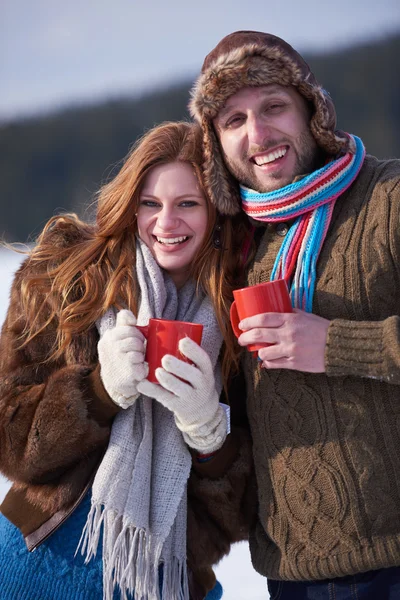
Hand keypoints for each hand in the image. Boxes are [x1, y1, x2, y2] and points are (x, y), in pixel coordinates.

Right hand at [97, 309, 147, 407]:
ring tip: (139, 362)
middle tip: (140, 353)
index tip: (139, 340)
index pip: (129, 328)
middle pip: (135, 340)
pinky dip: (144, 370)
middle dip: (141, 346)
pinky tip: (140, 371)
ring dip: (142, 358)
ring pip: (138, 353)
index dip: (138, 335)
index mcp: (108, 337)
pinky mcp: (126, 375)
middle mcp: (109, 348)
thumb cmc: (121, 355)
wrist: (114, 383)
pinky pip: (142, 368)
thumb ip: (124, 323)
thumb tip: (132, 317)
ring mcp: (116, 361)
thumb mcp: (119, 337)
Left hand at [137, 337, 226, 452]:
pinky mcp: (178, 406)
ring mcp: (191, 397)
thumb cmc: (194, 380)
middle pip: (194, 376)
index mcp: (206, 371)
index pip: (204, 360)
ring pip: (180, 389)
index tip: (182, 341)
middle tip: (165, 359)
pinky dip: (152, 391)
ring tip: (157, 371)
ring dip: (168, 380)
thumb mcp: (198, 369)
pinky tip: (141, 384)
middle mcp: (202, 385)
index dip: (194, 351)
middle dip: (179, 367)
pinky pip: (165, 399)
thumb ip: (187, 355)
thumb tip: (161, 328)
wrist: (201, 410)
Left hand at [238, 308, 329, 371]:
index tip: (242, 324)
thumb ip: (290, 313)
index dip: (248, 321)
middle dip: (244, 338)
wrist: (338, 346)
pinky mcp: (294, 363)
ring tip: (257, 351)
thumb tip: (276, 309)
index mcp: (290, 320)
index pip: (262, 318)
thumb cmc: (322, 329)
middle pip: (258, 335)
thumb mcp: (305, 315)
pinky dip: (268, 363)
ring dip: (258, 353)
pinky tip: (266, 362)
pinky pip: (274, 365)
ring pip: (264, 353)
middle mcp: (288, 334)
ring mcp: (290, 350)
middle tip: (241, 340)